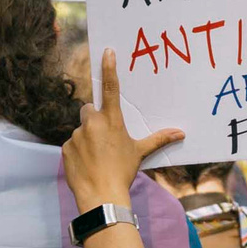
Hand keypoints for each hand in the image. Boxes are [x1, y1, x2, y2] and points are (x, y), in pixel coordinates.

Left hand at [62, 50, 183, 209]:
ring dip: (86, 137)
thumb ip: (159, 139)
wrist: (101, 196)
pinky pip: (72, 145)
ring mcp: (76, 135)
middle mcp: (92, 123)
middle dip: (93, 118)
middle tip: (102, 136)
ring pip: (80, 129)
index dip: (109, 68)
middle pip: (88, 109)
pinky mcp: (65, 148)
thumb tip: (181, 133)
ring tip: (96, 157)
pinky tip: (86, 164)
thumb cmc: (123, 172)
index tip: (107, 51)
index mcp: (112, 120)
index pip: (111, 88)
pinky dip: (78, 151)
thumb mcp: (140, 153)